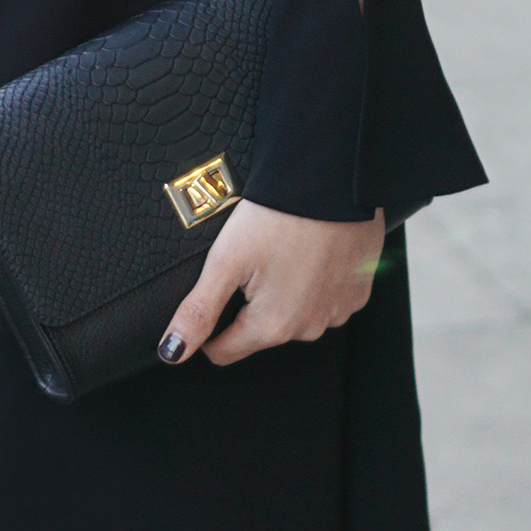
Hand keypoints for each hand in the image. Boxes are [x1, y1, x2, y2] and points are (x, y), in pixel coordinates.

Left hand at [158, 199, 384, 366]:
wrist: (332, 178)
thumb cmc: (279, 214)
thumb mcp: (226, 259)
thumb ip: (199, 310)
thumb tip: (173, 352)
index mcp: (273, 325)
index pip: (225, 351)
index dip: (209, 328)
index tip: (212, 293)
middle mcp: (309, 328)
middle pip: (261, 331)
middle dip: (249, 303)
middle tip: (251, 258)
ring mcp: (338, 311)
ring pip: (296, 315)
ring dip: (285, 293)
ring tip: (282, 250)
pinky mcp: (358, 291)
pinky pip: (327, 298)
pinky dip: (316, 281)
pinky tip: (310, 251)